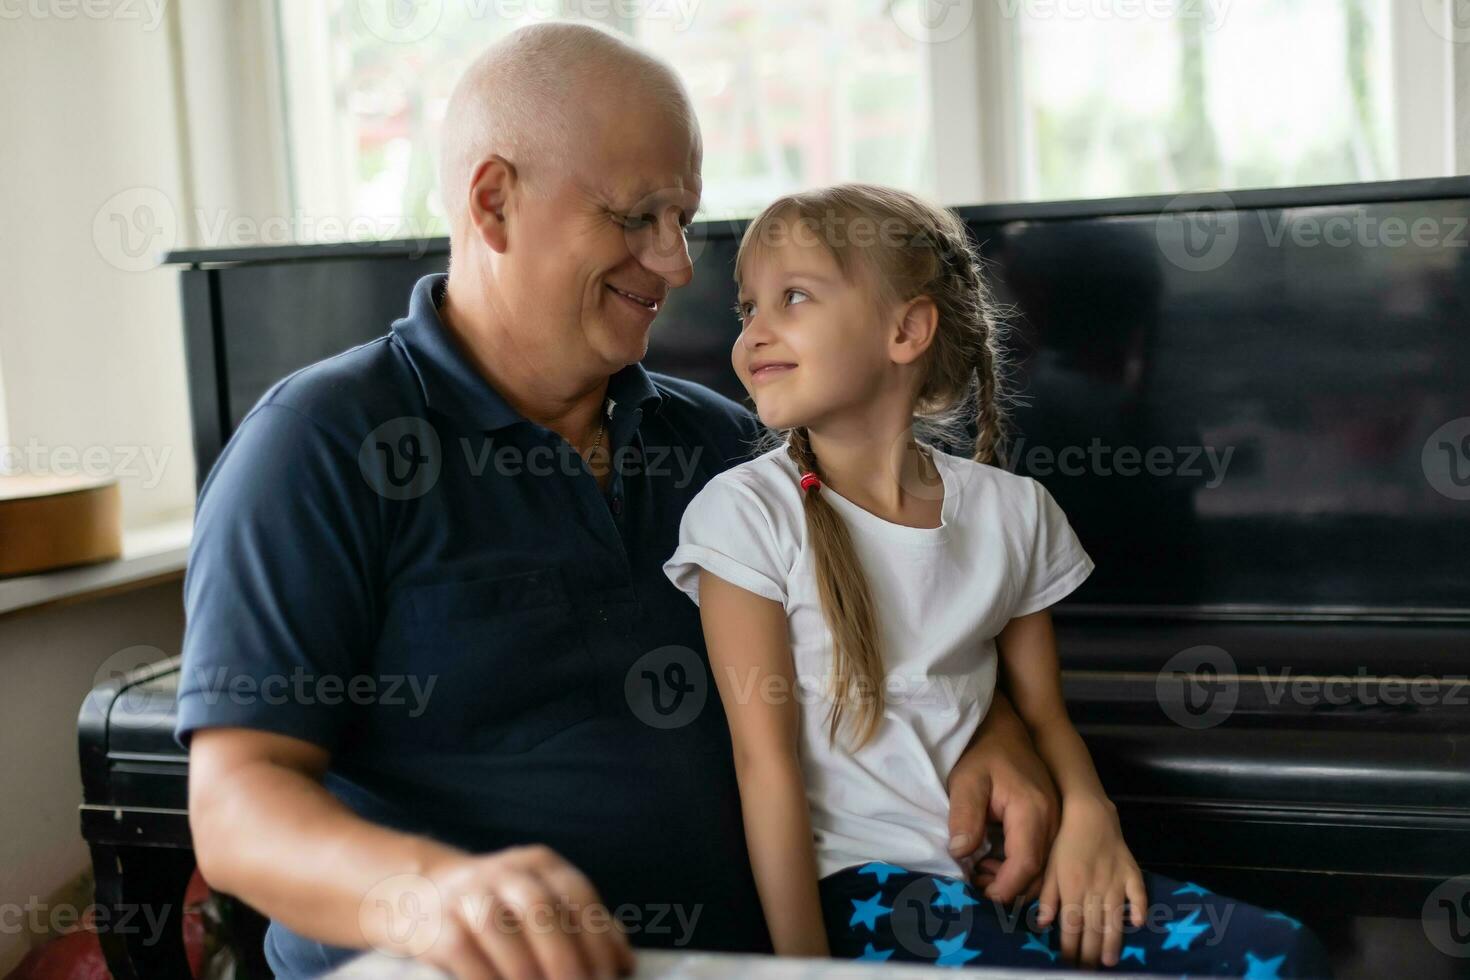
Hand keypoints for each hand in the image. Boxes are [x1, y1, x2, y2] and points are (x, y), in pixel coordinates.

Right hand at [367, 845, 634, 979]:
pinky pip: (463, 950)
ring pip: (499, 927)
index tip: (611, 975)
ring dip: (526, 971)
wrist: (419, 892)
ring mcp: (468, 893)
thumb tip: (624, 962)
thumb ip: (580, 925)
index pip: (578, 895)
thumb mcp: (541, 901)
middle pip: (541, 909)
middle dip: (566, 958)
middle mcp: (506, 871)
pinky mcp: (438, 922)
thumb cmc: (499, 908)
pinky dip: (487, 978)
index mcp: (542, 864)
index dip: (598, 937)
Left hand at [946, 695, 1059, 903]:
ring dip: (1014, 879)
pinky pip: (1042, 855)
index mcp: (1033, 811)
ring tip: (981, 871)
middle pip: (1038, 872)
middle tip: (975, 882)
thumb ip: (964, 816)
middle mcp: (1053, 820)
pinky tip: (994, 860)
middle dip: (1008, 887)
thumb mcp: (966, 781)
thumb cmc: (982, 753)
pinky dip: (1021, 866)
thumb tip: (961, 853)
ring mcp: (1056, 821)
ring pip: (1043, 868)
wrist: (1004, 729)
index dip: (1004, 887)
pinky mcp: (1052, 821)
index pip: (1026, 864)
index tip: (979, 893)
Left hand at [1035, 796, 1146, 969]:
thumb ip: (1047, 897)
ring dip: (1113, 942)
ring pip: (1114, 918)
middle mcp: (1094, 889)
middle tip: (1090, 970)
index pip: (1071, 926)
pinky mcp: (1131, 871)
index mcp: (1072, 889)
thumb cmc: (1064, 842)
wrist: (1088, 813)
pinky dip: (1139, 908)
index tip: (1068, 964)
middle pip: (1093, 928)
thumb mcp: (1048, 868)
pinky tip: (1138, 924)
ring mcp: (1115, 881)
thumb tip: (1043, 924)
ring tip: (1111, 962)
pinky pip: (1138, 893)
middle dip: (1091, 952)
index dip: (1069, 948)